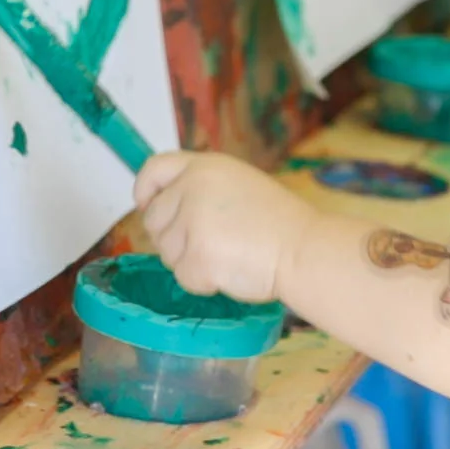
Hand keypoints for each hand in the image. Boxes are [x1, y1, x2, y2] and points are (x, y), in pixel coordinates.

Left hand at [132, 152, 317, 303]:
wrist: (304, 248)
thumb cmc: (279, 222)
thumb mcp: (238, 184)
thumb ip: (201, 189)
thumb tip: (165, 208)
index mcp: (204, 166)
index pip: (154, 168)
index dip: (145, 190)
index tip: (148, 206)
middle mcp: (192, 188)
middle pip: (154, 219)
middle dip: (173, 237)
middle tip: (210, 243)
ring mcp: (193, 222)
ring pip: (166, 252)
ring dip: (190, 261)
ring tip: (229, 254)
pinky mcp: (197, 256)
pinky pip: (182, 277)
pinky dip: (202, 282)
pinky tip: (231, 270)